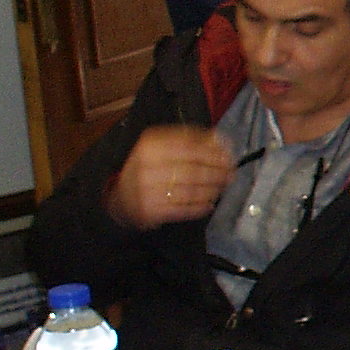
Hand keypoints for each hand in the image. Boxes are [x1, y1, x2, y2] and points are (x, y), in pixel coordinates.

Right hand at [104, 126, 232, 230]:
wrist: (120, 198)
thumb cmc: (146, 170)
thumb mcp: (160, 148)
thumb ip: (188, 141)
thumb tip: (218, 138)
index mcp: (149, 146)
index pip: (189, 146)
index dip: (212, 150)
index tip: (227, 153)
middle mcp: (146, 166)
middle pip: (192, 168)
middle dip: (217, 171)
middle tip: (230, 172)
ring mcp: (147, 190)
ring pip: (190, 189)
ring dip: (212, 188)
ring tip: (222, 186)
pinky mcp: (150, 210)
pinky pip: (183, 208)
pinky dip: (200, 206)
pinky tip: (210, 203)